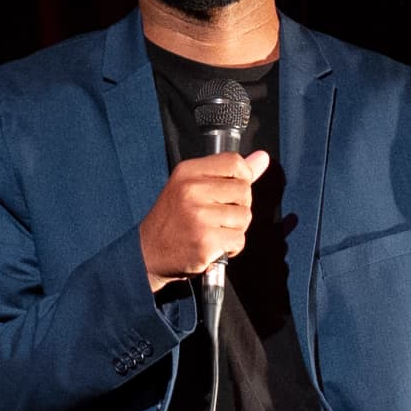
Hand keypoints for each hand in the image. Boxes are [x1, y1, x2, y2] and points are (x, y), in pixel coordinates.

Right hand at [139, 149, 270, 286]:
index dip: (242, 177)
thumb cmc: (173, 219)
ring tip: (213, 231)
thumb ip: (228, 173)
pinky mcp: (206, 242)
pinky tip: (214, 246)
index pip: (234, 162)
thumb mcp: (192, 187)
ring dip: (235, 229)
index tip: (230, 191)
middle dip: (238, 207)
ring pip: (244, 217)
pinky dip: (231, 247)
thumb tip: (263, 158)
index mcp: (188, 172)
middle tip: (216, 217)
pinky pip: (239, 240)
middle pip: (244, 191)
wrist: (148, 252)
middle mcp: (192, 190)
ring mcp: (199, 217)